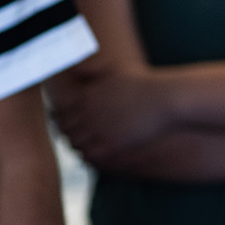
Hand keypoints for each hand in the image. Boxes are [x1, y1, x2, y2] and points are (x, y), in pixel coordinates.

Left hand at [50, 68, 171, 163]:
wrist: (165, 99)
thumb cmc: (143, 83)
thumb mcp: (114, 70)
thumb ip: (91, 70)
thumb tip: (75, 68)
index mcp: (84, 95)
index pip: (58, 112)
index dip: (61, 120)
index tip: (70, 123)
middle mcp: (86, 112)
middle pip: (64, 130)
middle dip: (69, 133)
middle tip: (78, 136)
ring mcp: (97, 129)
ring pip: (75, 144)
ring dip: (78, 145)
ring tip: (88, 144)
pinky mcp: (110, 144)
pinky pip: (89, 155)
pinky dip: (89, 155)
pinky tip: (98, 152)